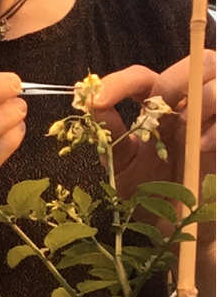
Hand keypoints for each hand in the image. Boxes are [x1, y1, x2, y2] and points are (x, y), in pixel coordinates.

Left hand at [93, 52, 216, 202]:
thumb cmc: (155, 198)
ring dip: (204, 99)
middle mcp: (195, 108)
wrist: (188, 236)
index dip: (121, 81)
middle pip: (202, 61)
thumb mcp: (125, 165)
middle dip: (175, 81)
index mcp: (163, 109)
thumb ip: (111, 133)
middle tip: (159, 110)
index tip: (97, 99)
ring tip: (189, 134)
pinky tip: (204, 147)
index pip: (145, 77)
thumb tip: (92, 102)